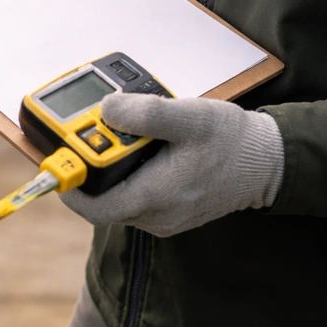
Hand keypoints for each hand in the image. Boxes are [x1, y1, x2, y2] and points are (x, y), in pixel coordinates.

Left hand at [59, 93, 283, 235]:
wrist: (267, 161)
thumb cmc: (231, 142)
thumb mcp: (188, 117)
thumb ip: (144, 113)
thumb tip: (105, 110)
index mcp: (157, 197)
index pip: (95, 207)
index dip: (70, 186)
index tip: (59, 160)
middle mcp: (156, 215)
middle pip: (103, 198)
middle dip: (91, 165)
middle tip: (91, 131)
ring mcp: (162, 216)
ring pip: (118, 195)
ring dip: (110, 167)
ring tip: (121, 133)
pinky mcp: (168, 210)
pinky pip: (134, 194)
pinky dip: (127, 172)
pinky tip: (139, 147)